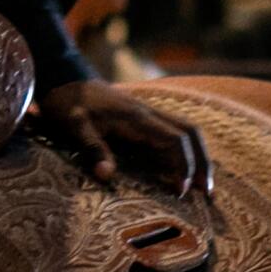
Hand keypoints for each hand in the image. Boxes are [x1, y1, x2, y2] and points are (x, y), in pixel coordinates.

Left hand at [37, 79, 213, 197]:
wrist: (63, 78)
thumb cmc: (67, 103)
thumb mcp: (74, 126)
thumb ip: (92, 148)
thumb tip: (106, 176)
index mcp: (135, 117)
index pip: (174, 140)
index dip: (183, 165)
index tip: (181, 190)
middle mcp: (148, 113)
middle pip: (190, 133)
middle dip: (202, 162)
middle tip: (206, 194)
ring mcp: (148, 112)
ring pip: (187, 130)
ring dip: (199, 155)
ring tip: (203, 184)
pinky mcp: (144, 116)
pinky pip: (175, 130)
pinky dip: (187, 149)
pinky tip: (186, 167)